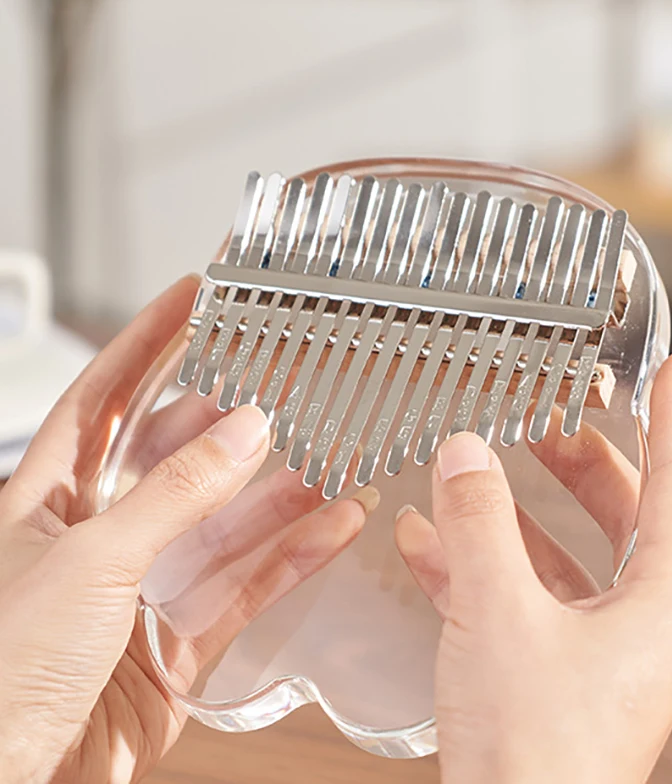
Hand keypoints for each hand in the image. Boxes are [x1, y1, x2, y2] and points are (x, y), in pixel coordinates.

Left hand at [0, 278, 371, 783]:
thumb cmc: (1, 675)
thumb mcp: (88, 561)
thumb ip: (174, 496)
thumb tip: (243, 432)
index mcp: (47, 500)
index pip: (103, 396)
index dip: (146, 342)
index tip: (191, 299)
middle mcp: (98, 536)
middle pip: (178, 455)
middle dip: (233, 418)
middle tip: (286, 380)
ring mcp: (144, 588)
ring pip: (228, 523)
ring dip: (282, 491)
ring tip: (332, 453)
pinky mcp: (180, 642)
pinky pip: (249, 585)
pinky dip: (295, 556)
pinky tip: (333, 527)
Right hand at [396, 348, 671, 783]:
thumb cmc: (533, 753)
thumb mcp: (497, 613)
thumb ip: (479, 523)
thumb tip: (464, 455)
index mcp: (662, 601)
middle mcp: (644, 621)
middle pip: (623, 510)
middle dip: (581, 456)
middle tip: (550, 412)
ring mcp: (599, 647)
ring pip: (567, 552)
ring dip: (518, 508)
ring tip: (476, 464)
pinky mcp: (555, 669)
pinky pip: (525, 594)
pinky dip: (482, 561)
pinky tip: (427, 540)